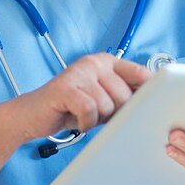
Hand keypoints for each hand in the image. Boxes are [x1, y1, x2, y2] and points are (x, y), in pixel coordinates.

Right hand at [23, 54, 150, 135]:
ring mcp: (79, 73)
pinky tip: (76, 120)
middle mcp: (94, 63)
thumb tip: (152, 102)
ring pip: (108, 105)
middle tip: (97, 114)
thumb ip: (122, 95)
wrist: (32, 115)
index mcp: (106, 61)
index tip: (151, 107)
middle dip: (115, 113)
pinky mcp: (65, 88)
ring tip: (82, 115)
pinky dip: (85, 122)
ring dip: (97, 119)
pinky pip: (89, 111)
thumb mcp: (102, 100)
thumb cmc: (70, 108)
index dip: (148, 94)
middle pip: (125, 95)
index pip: (140, 73)